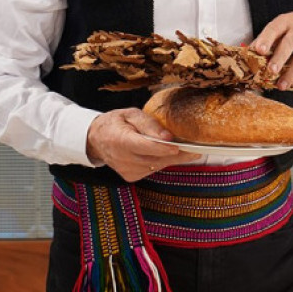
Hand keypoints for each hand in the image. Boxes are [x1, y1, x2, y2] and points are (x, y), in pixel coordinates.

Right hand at [85, 107, 199, 181]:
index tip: (178, 147)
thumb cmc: (116, 123)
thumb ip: (149, 124)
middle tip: (196, 151)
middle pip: (155, 159)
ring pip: (156, 166)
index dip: (162, 148)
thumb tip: (168, 136)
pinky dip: (160, 163)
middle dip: (177, 156)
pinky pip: (152, 170)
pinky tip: (165, 155)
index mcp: (119, 140)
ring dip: (171, 159)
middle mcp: (122, 158)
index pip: (144, 146)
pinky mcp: (130, 177)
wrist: (97, 140)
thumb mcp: (131, 114)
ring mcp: (126, 170)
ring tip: (187, 151)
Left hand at [252, 11, 292, 89]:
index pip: (274, 29)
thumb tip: (249, 54)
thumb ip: (266, 39)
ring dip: (291, 74)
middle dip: (279, 58)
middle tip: (271, 71)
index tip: (259, 50)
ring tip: (281, 85)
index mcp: (286, 22)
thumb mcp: (280, 27)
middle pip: (289, 44)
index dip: (266, 39)